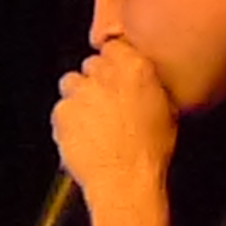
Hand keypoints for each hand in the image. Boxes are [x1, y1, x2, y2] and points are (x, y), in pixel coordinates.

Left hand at [51, 40, 177, 213]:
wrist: (125, 179)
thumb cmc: (149, 151)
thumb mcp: (166, 110)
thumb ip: (148, 86)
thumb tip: (141, 82)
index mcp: (136, 69)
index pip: (114, 47)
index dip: (112, 63)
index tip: (114, 76)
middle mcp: (106, 75)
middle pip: (91, 64)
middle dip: (95, 81)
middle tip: (104, 104)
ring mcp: (81, 92)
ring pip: (70, 82)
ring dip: (78, 96)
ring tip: (90, 121)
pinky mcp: (61, 111)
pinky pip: (59, 109)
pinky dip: (66, 120)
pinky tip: (81, 135)